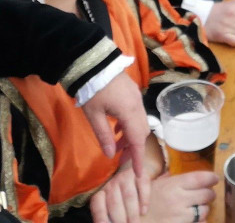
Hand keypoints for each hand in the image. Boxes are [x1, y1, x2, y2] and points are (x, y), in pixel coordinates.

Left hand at [82, 71, 150, 210]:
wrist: (94, 63)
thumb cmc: (92, 90)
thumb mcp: (94, 115)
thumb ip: (103, 136)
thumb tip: (111, 155)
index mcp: (129, 111)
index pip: (138, 140)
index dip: (138, 158)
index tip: (139, 173)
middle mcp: (138, 105)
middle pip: (142, 132)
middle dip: (133, 148)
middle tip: (121, 160)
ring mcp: (136, 98)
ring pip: (140, 123)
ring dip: (131, 136)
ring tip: (116, 145)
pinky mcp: (132, 93)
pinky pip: (136, 114)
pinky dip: (129, 125)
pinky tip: (116, 128)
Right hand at [92, 168, 216, 222]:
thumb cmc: (140, 204)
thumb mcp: (153, 187)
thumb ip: (168, 181)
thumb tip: (181, 177)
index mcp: (173, 185)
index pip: (201, 178)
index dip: (211, 178)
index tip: (214, 179)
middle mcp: (180, 199)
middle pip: (208, 194)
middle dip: (209, 194)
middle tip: (207, 194)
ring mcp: (181, 216)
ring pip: (206, 210)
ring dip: (204, 209)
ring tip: (197, 208)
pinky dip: (200, 222)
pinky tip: (193, 219)